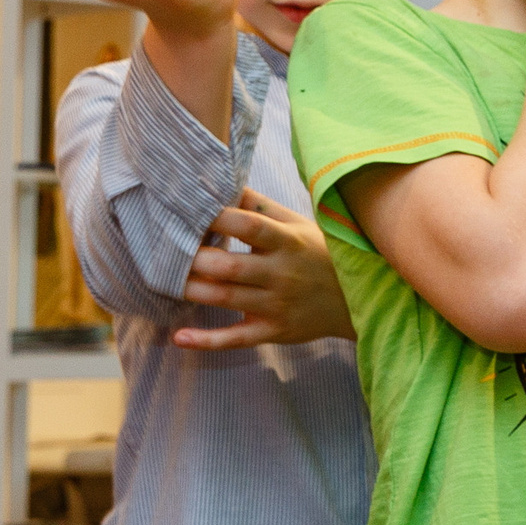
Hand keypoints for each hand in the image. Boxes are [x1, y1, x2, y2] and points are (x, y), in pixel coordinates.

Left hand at [173, 189, 355, 348]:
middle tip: (167, 250)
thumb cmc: (320, 255)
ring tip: (166, 280)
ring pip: (226, 299)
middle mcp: (282, 274)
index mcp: (288, 242)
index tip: (188, 211)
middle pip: (230, 266)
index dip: (217, 217)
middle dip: (195, 259)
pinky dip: (206, 341)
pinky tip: (179, 337)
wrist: (359, 300)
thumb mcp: (298, 226)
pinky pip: (236, 339)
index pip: (250, 226)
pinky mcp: (273, 331)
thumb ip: (261, 208)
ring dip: (192, 290)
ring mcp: (277, 305)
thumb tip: (222, 182)